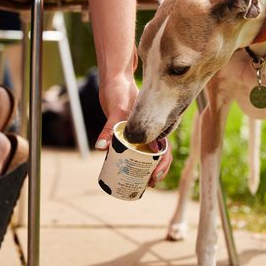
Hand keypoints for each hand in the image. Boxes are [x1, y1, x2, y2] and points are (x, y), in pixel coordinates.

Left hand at [96, 72, 172, 186]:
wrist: (115, 81)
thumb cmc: (119, 93)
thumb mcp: (116, 111)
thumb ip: (109, 128)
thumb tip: (101, 148)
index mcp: (153, 125)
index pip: (164, 148)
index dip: (163, 164)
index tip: (155, 175)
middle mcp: (151, 129)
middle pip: (161, 154)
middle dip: (158, 171)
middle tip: (150, 184)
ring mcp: (143, 131)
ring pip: (152, 153)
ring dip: (151, 168)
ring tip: (145, 184)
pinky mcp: (133, 132)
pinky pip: (139, 149)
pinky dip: (139, 161)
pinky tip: (135, 172)